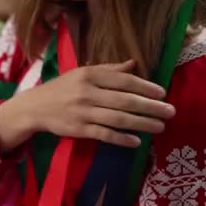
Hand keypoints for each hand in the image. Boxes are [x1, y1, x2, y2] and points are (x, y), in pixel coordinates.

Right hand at [0, 60, 174, 150]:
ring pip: (118, 118)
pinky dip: (121, 139)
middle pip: (125, 100)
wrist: (35, 107)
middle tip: (170, 112)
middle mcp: (87, 92)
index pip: (123, 80)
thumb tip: (134, 64)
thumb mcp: (82, 73)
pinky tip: (137, 141)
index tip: (162, 93)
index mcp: (90, 75)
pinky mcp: (79, 130)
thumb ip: (109, 70)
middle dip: (150, 107)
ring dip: (141, 123)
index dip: (145, 86)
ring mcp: (83, 112)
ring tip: (160, 127)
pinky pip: (104, 134)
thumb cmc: (62, 88)